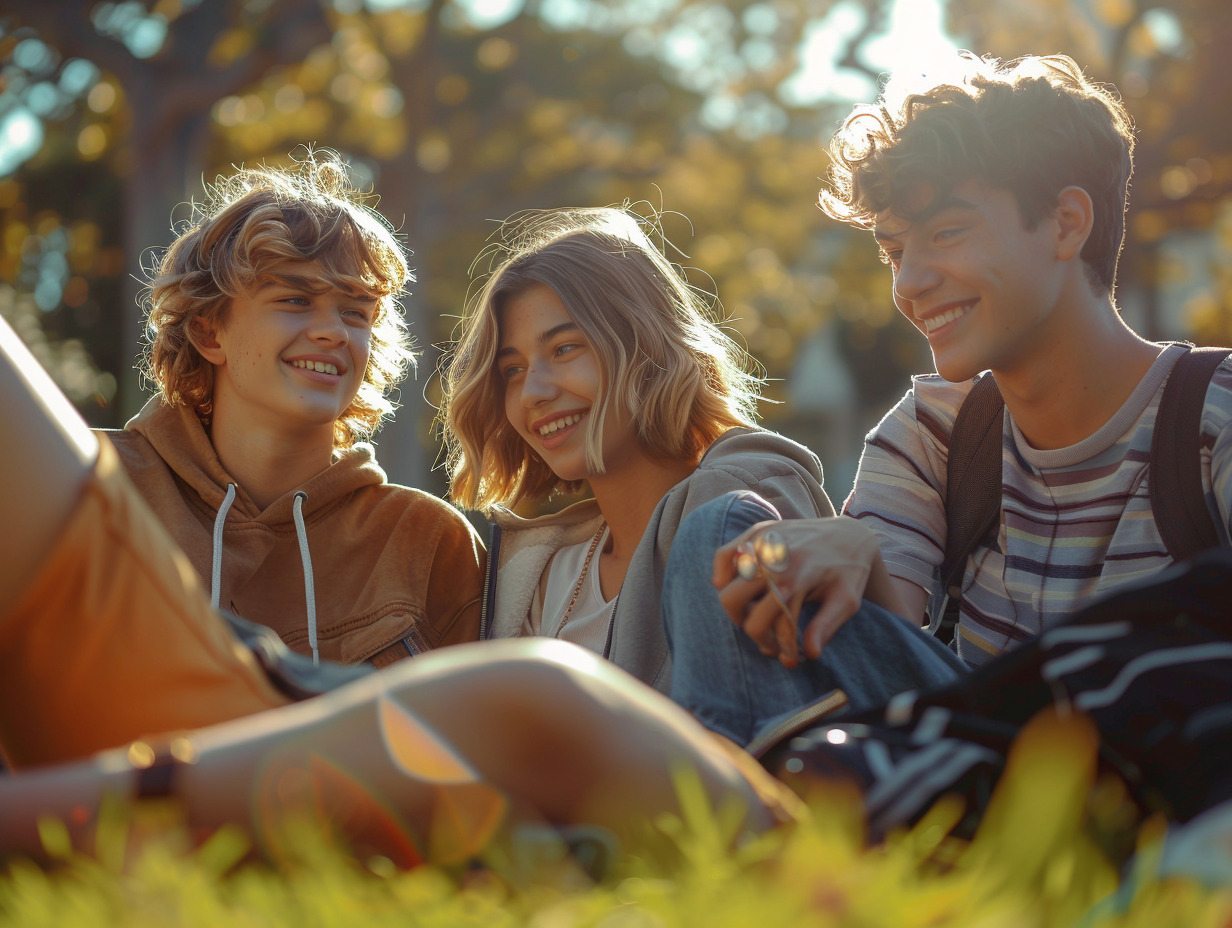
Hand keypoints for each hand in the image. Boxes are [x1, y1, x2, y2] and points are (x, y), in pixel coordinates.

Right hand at [712, 517, 884, 666]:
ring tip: (754, 615)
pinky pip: (724, 555)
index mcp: (795, 580)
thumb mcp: (846, 601)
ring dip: (737, 607)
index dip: (778, 648)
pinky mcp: (757, 532)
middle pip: (735, 604)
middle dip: (749, 629)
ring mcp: (762, 544)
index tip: (789, 659)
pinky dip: (721, 573)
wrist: (852, 534)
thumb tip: (810, 653)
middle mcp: (773, 560)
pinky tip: (729, 586)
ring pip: (727, 585)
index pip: (767, 625)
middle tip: (767, 638)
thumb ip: (826, 626)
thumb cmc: (849, 572)